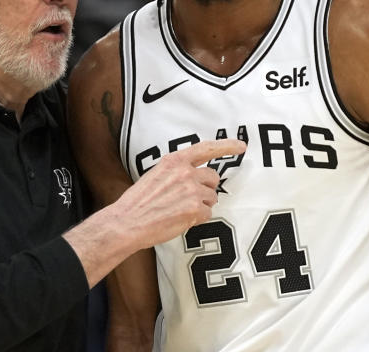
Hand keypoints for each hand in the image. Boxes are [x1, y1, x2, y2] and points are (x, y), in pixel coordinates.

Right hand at [117, 139, 245, 248]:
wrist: (127, 222)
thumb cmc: (138, 202)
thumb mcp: (156, 175)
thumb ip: (176, 171)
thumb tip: (192, 176)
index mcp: (174, 160)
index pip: (206, 148)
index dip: (226, 146)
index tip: (241, 146)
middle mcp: (185, 172)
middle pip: (213, 177)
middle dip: (206, 188)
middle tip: (189, 199)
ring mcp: (192, 190)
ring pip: (211, 197)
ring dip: (201, 205)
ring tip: (179, 210)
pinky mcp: (195, 209)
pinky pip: (207, 214)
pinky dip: (197, 219)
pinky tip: (181, 219)